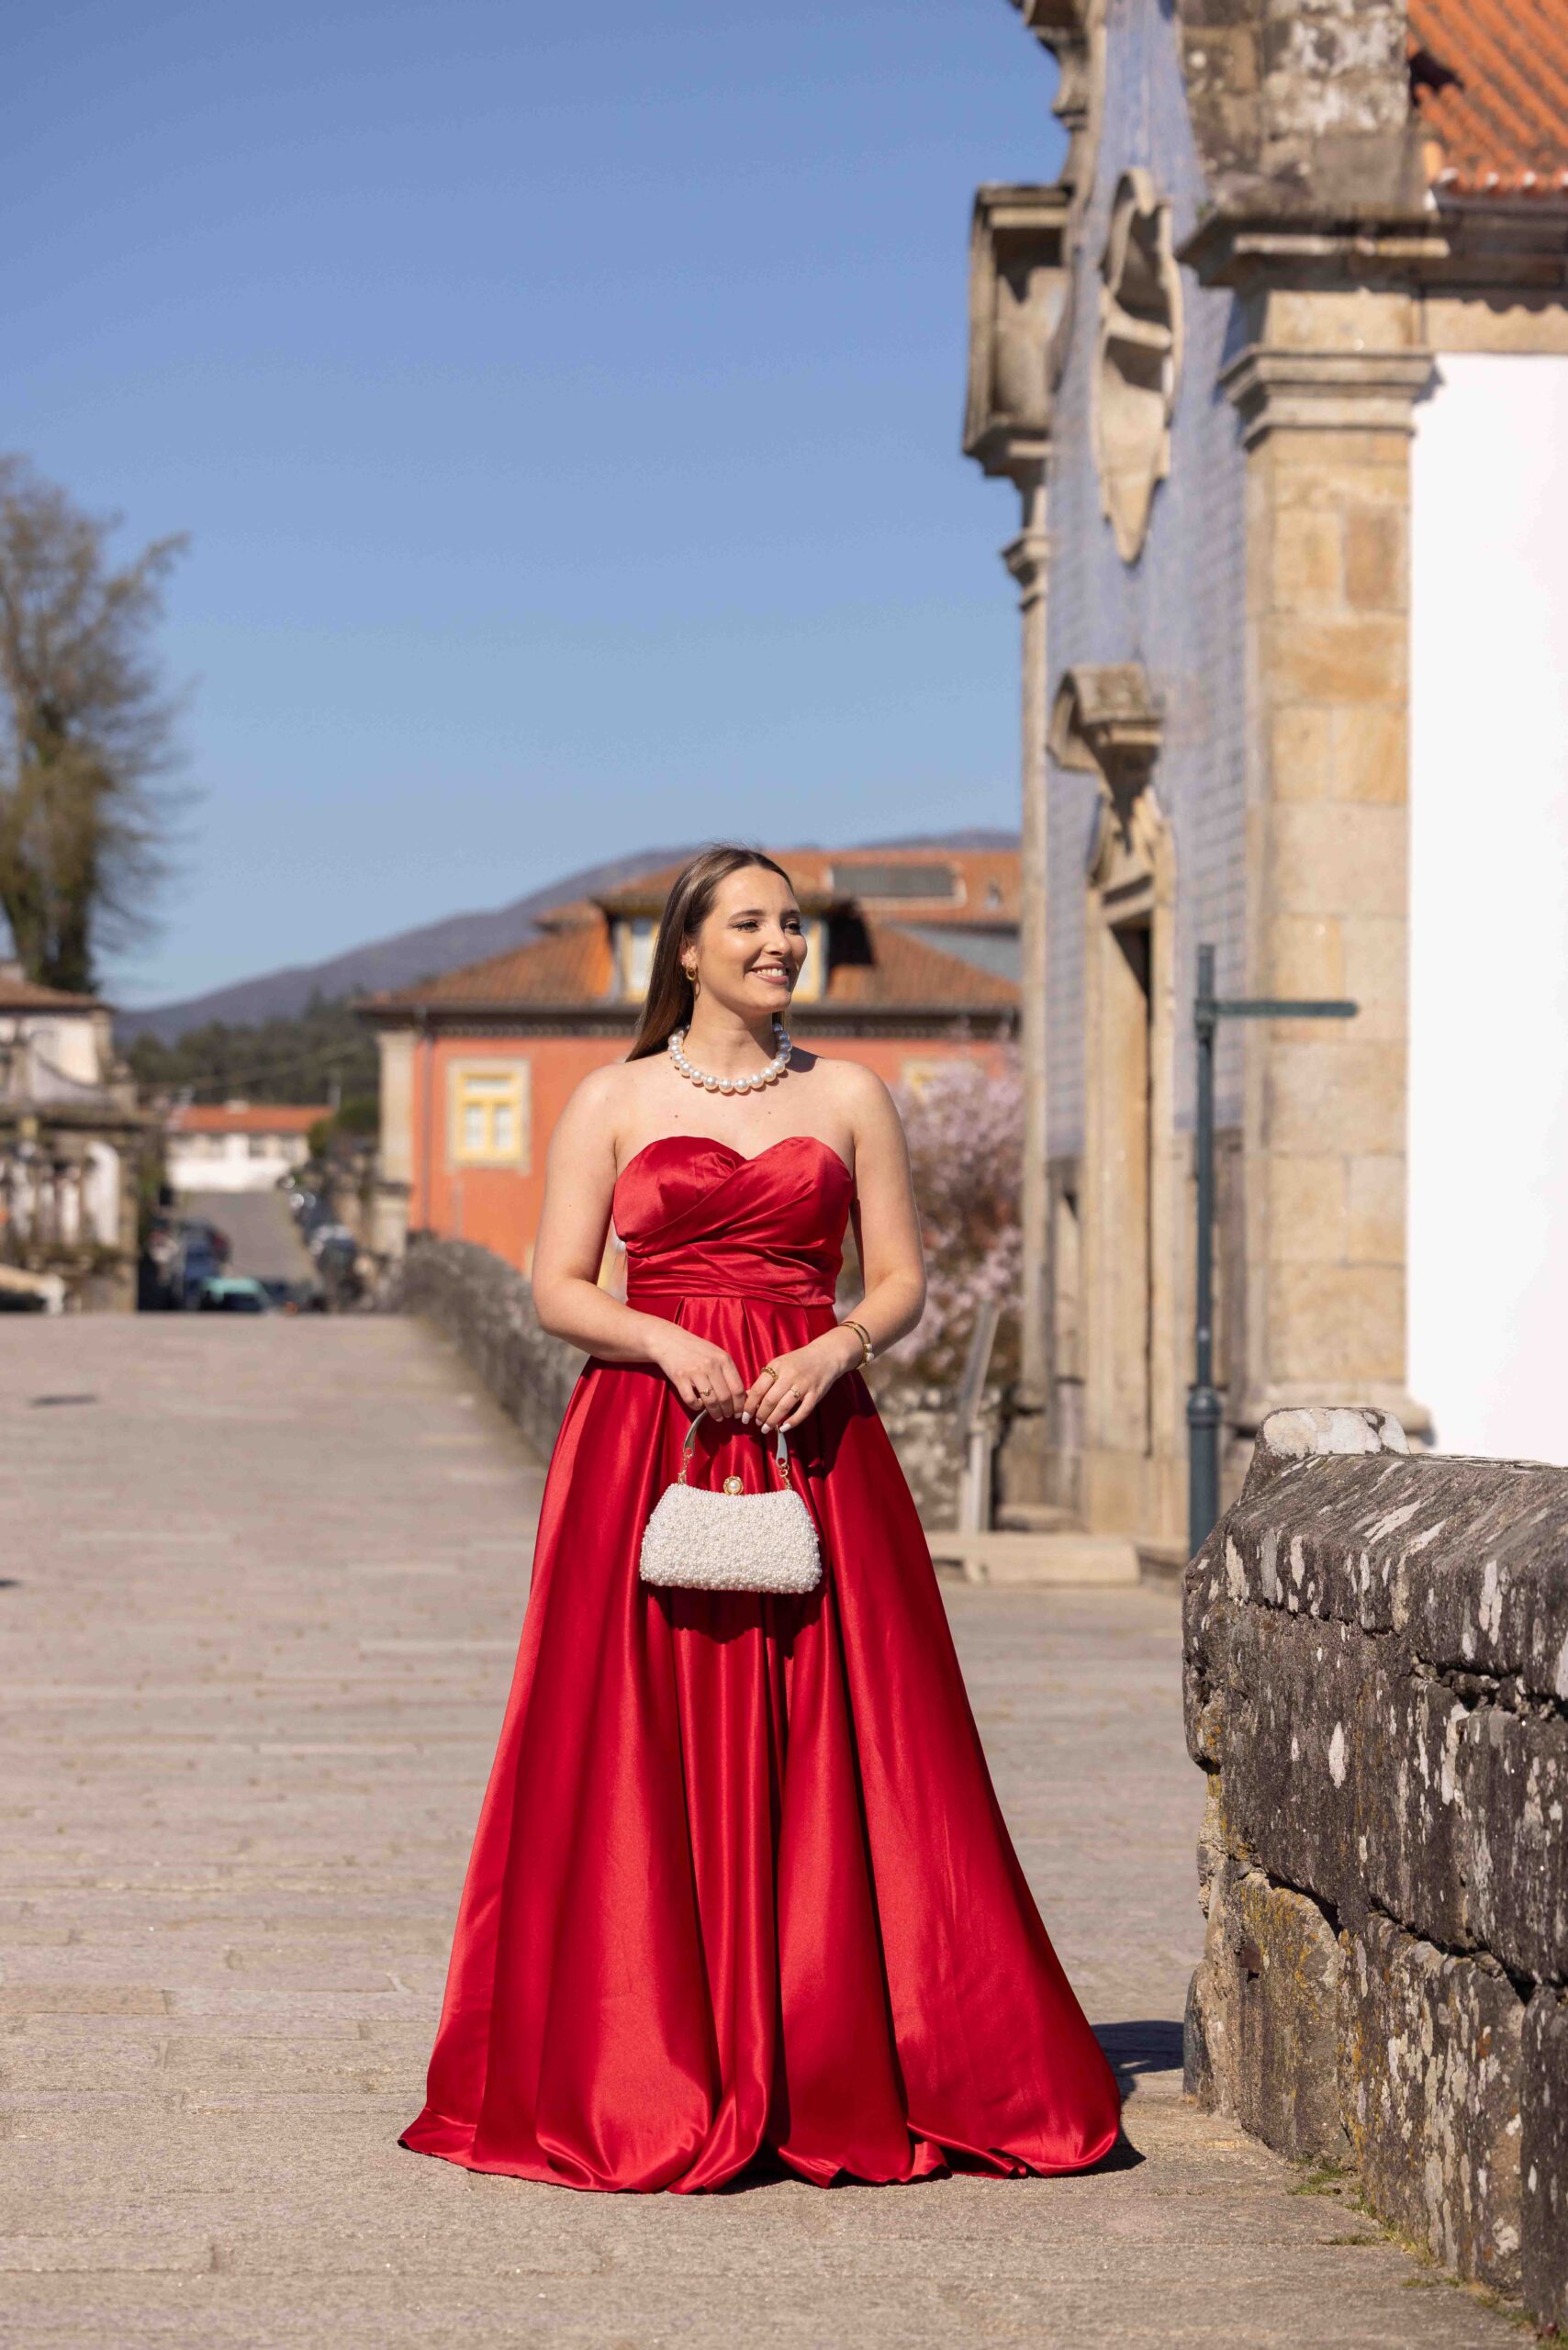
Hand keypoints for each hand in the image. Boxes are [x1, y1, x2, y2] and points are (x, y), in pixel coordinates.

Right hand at [654, 1326, 746, 1419]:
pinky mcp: (680, 1378)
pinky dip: (697, 1407)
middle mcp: (711, 1365)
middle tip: (727, 1416)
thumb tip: (741, 1395)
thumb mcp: (717, 1354)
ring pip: (710, 1401)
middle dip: (728, 1411)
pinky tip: (699, 1405)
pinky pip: (691, 1400)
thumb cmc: (696, 1349)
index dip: (740, 1405)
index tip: (739, 1412)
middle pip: (725, 1397)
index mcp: (723, 1359)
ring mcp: (695, 1372)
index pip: (737, 1388)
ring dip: (715, 1413)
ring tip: (717, 1416)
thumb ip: (728, 1371)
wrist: (669, 1341)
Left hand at [743, 1328, 861, 1434]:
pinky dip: (792, 1421)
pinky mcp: (816, 1394)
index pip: (759, 1388)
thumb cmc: (799, 1361)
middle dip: (761, 1415)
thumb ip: (765, 1380)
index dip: (749, 1405)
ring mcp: (804, 1385)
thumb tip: (748, 1396)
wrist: (826, 1355)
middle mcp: (790, 1375)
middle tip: (757, 1423)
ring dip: (773, 1420)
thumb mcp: (779, 1364)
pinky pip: (803, 1411)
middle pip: (770, 1400)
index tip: (744, 1416)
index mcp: (777, 1366)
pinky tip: (783, 1428)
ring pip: (784, 1407)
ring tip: (766, 1428)